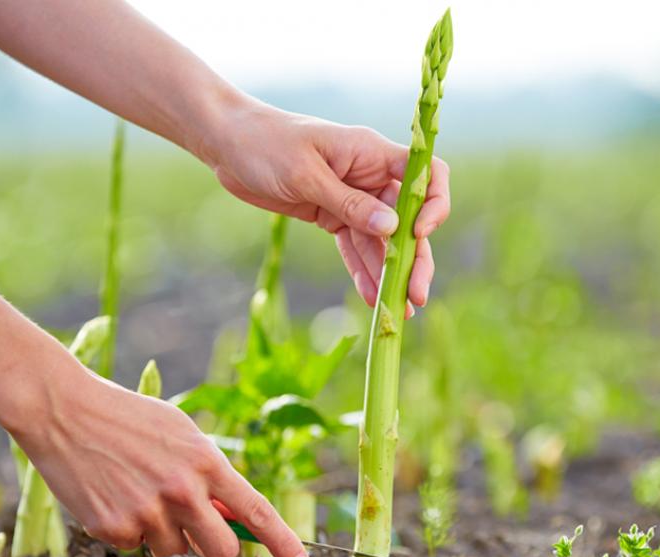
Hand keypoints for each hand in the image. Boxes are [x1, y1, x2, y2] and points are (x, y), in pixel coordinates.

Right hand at [9, 360, 310, 556]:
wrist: (65, 410)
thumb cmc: (128, 418)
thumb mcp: (180, 434)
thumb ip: (208, 473)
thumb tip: (230, 514)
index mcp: (205, 462)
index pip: (255, 512)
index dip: (282, 544)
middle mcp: (181, 491)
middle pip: (219, 552)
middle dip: (214, 550)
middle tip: (198, 533)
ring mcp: (147, 513)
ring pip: (174, 553)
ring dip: (164, 535)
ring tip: (139, 493)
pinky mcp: (114, 529)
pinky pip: (136, 548)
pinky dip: (129, 531)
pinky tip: (113, 496)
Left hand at [205, 101, 450, 314]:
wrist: (227, 143)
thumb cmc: (265, 144)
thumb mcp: (306, 174)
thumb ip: (349, 203)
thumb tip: (392, 229)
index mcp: (372, 152)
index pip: (425, 174)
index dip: (432, 204)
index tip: (418, 234)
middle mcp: (369, 176)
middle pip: (408, 218)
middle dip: (415, 257)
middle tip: (416, 296)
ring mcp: (352, 197)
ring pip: (382, 240)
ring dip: (390, 273)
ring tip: (397, 310)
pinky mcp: (331, 215)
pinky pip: (354, 246)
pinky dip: (362, 271)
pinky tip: (371, 298)